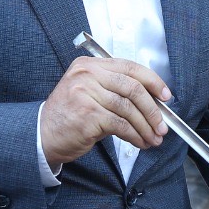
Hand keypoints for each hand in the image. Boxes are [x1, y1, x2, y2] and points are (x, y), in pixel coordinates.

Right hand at [40, 56, 169, 167]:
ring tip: (153, 138)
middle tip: (162, 125)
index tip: (165, 96)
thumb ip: (116, 90)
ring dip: (146, 127)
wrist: (42, 135)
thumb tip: (152, 102)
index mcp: (89, 65)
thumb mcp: (89, 93)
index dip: (153, 82)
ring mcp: (86, 94)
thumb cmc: (69, 116)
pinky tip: (140, 142)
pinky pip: (121, 125)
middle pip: (133, 88)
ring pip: (129, 109)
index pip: (130, 67)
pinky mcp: (88, 114)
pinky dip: (135, 136)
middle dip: (153, 110)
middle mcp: (87, 75)